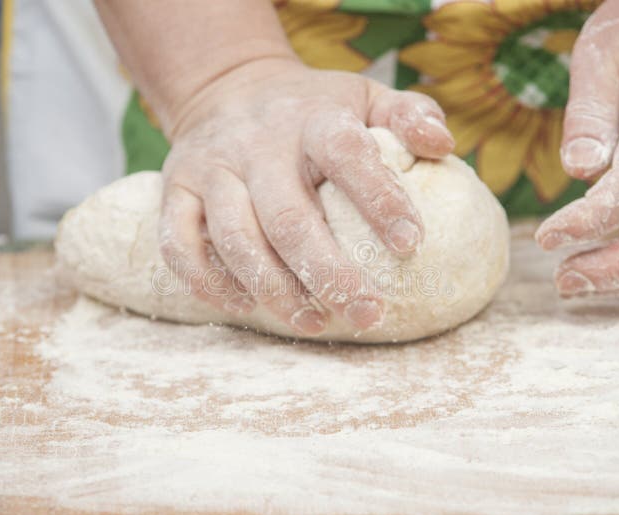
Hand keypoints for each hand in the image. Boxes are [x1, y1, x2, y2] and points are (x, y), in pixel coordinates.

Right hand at [159, 58, 453, 334]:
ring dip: (274, 290)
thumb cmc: (309, 107)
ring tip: (315, 324)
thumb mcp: (362, 95)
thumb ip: (407, 115)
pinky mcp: (175, 190)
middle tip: (367, 314)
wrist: (225, 86)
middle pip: (288, 217)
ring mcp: (210, 169)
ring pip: (235, 238)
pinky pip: (179, 245)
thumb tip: (443, 144)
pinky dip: (209, 283)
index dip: (379, 200)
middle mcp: (256, 144)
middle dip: (328, 273)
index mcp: (311, 119)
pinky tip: (245, 307)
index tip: (410, 246)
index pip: (346, 155)